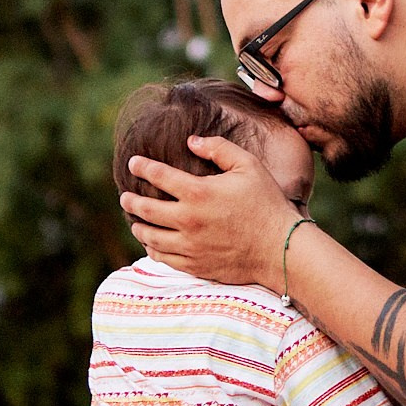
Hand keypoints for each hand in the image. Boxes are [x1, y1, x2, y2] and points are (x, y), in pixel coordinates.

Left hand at [120, 135, 299, 288]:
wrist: (280, 249)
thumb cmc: (267, 203)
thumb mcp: (248, 166)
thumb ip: (218, 148)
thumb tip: (191, 141)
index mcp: (198, 193)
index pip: (158, 176)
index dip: (142, 167)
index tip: (133, 163)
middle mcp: (188, 220)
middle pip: (145, 210)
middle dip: (130, 202)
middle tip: (125, 197)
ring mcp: (189, 246)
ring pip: (150, 237)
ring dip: (138, 226)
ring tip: (136, 220)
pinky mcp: (194, 265)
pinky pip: (163, 258)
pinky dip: (152, 249)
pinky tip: (152, 243)